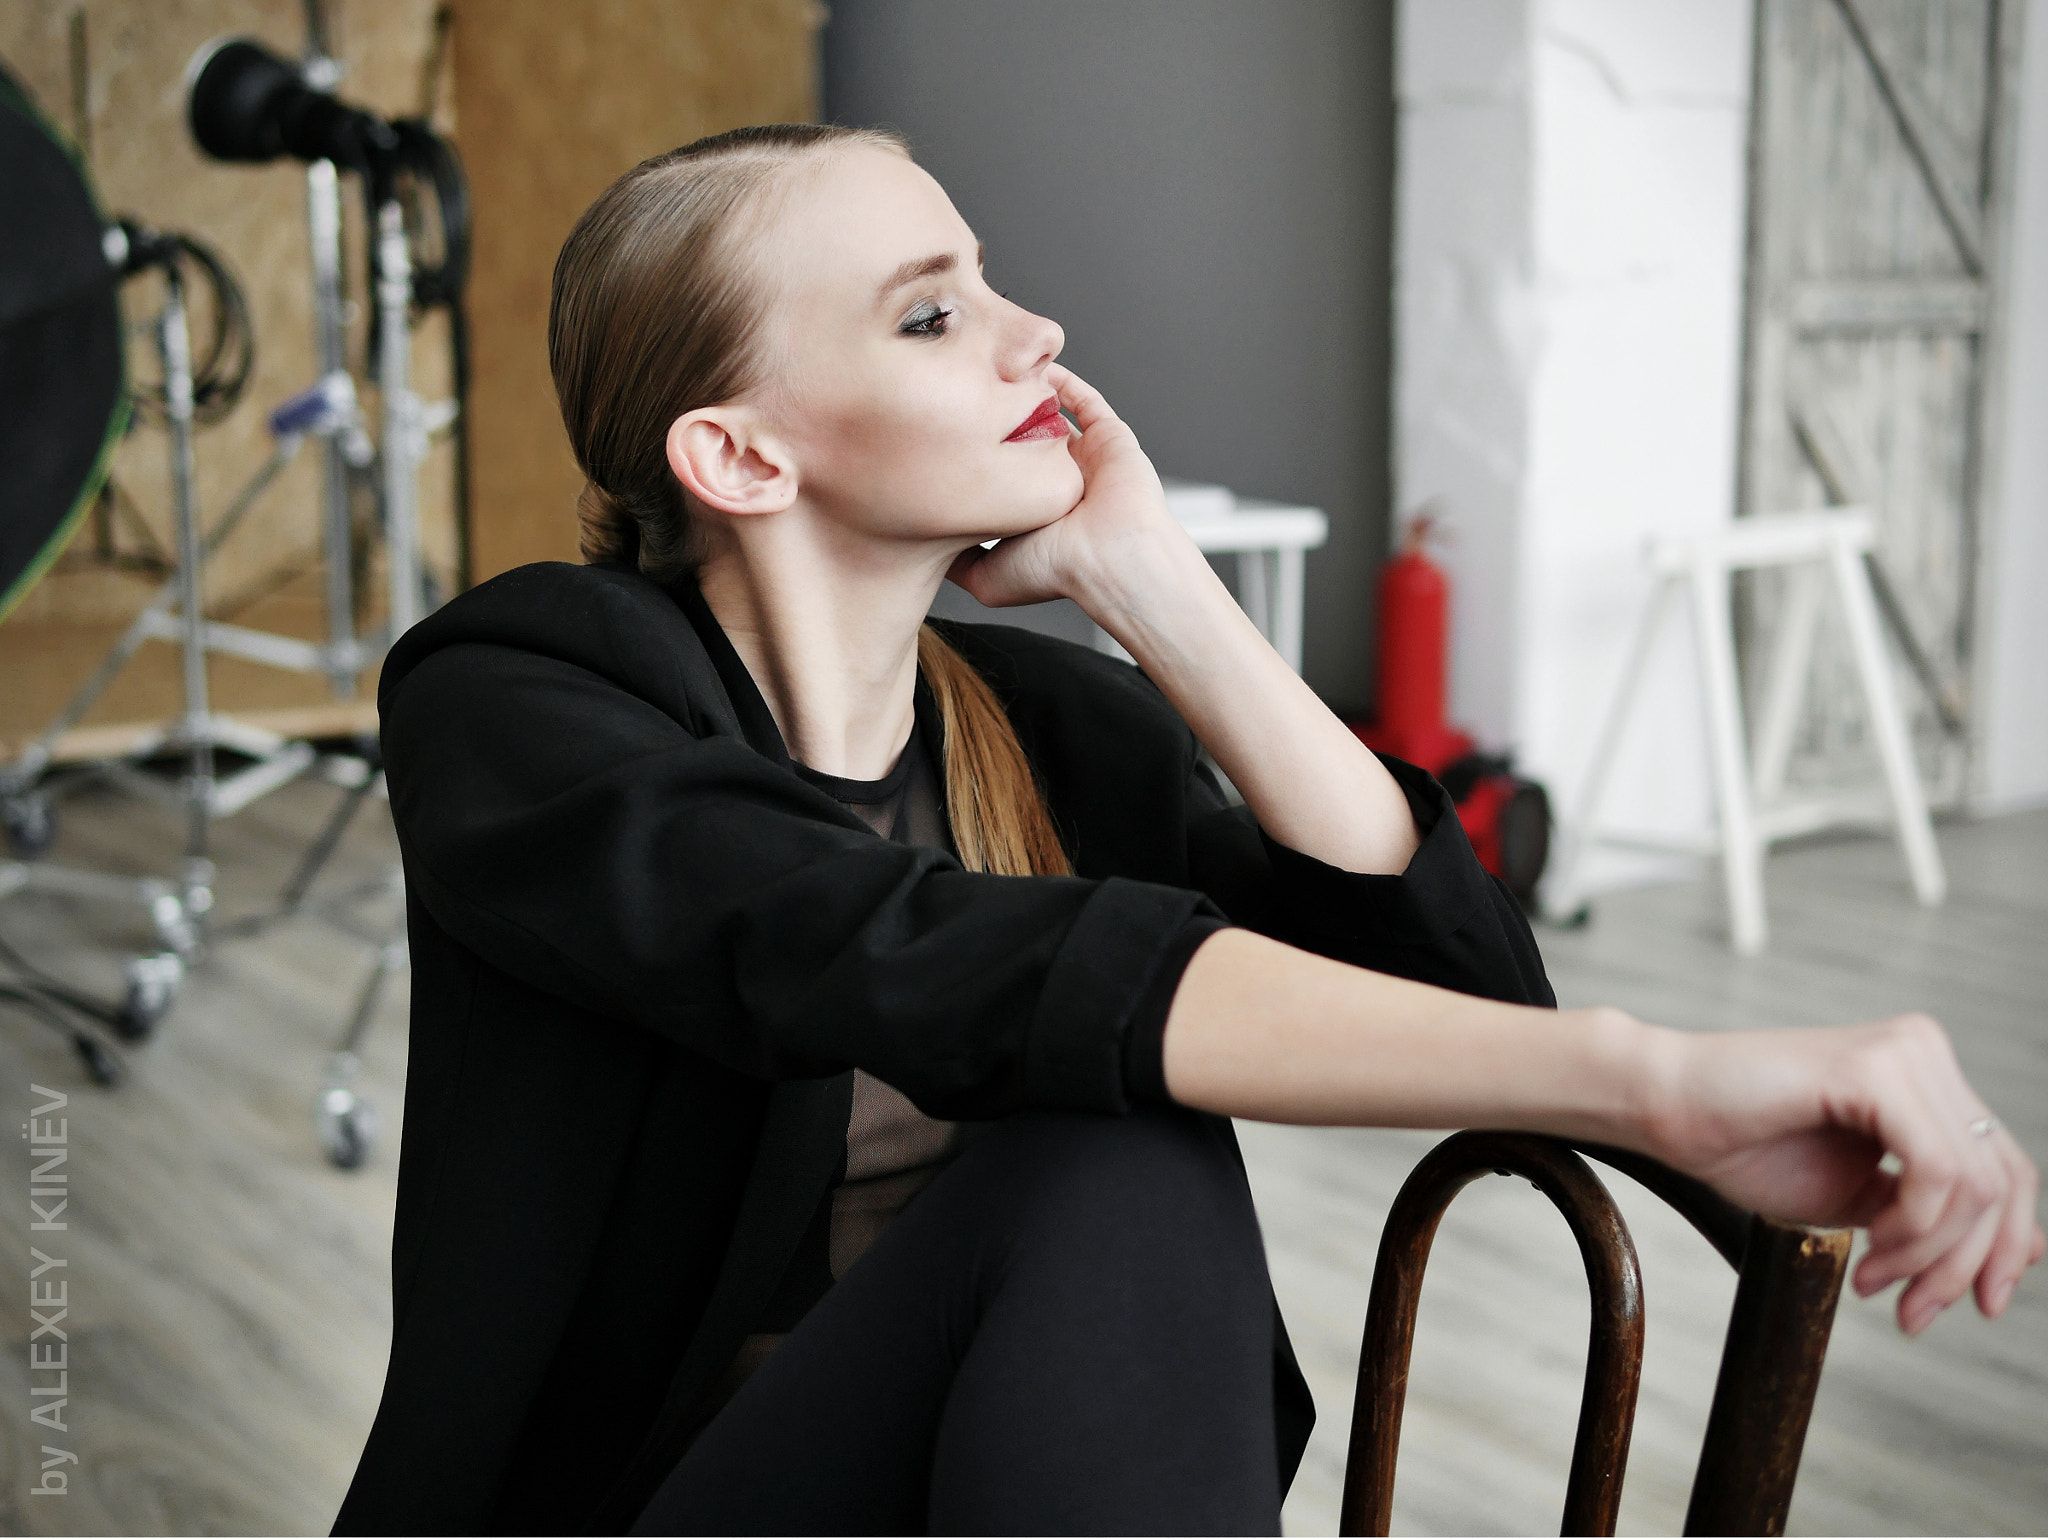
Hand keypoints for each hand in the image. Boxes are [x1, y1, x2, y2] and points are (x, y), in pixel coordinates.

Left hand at [946, 365, 1193, 612]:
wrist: (1109, 558)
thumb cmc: (1054, 569)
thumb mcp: (986, 577)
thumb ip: (957, 562)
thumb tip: (927, 552)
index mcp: (1035, 512)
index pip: (1000, 474)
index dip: (975, 455)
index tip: (942, 437)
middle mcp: (1060, 484)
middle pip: (1024, 440)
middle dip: (998, 419)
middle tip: (966, 396)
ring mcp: (1086, 460)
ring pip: (1053, 418)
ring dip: (1028, 397)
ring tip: (998, 374)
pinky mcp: (1110, 438)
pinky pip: (1086, 401)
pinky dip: (1065, 383)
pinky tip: (1037, 369)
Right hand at [1652, 1014, 2042, 1333]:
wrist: (1665, 1110)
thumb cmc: (1743, 1144)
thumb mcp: (1862, 1197)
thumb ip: (1935, 1214)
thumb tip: (2026, 1251)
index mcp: (1925, 1076)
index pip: (2005, 1169)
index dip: (2003, 1247)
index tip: (1976, 1307)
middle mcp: (1924, 1052)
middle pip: (2002, 1180)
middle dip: (1966, 1264)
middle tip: (1913, 1311)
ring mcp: (1904, 1053)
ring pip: (1975, 1184)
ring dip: (1930, 1255)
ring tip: (1875, 1280)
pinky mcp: (1874, 1068)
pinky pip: (1936, 1170)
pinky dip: (1914, 1226)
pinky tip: (1870, 1244)